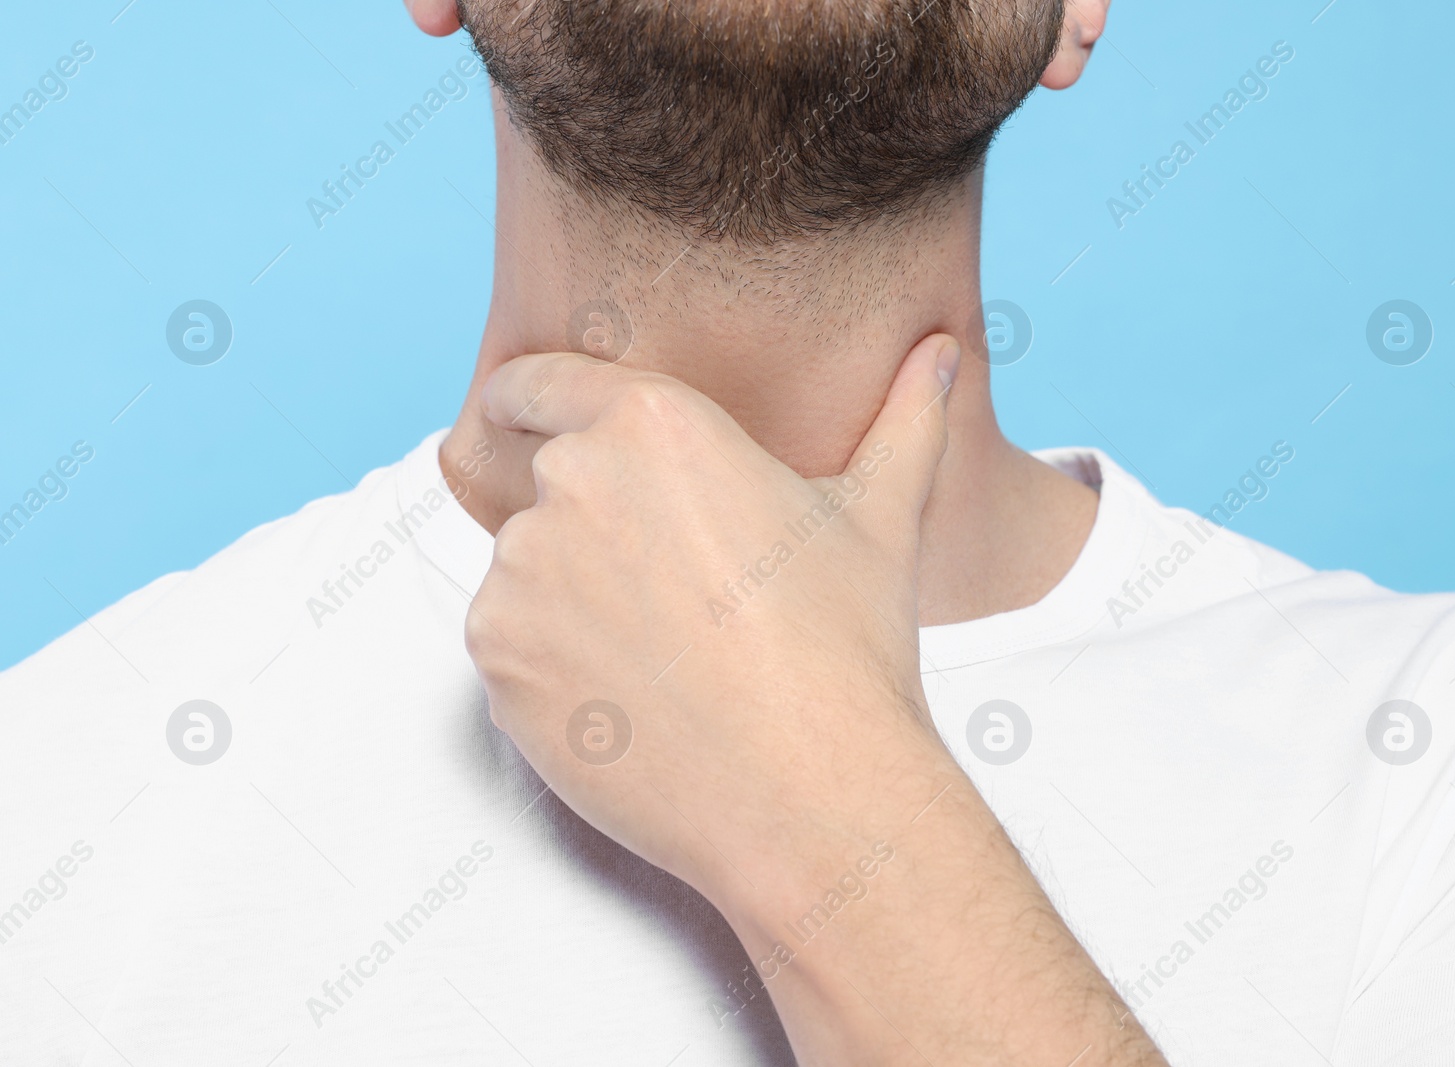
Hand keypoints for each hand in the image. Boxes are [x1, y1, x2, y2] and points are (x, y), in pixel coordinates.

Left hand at [466, 335, 1167, 1064]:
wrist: (812, 796)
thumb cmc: (849, 650)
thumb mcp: (883, 519)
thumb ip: (906, 419)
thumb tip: (941, 355)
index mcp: (651, 426)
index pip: (538, 382)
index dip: (529, 402)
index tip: (524, 419)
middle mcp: (572, 484)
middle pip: (549, 484)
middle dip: (595, 523)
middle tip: (673, 586)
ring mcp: (522, 576)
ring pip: (528, 569)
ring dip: (572, 597)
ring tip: (666, 652)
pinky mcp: (496, 663)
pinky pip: (509, 645)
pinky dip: (549, 666)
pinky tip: (633, 694)